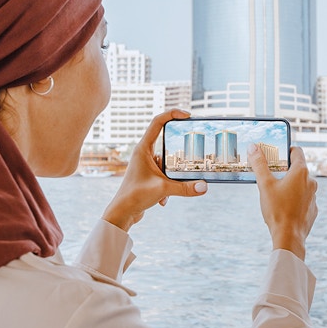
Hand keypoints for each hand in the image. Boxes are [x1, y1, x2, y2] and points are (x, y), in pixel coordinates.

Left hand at [102, 109, 207, 231]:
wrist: (122, 213)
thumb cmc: (135, 197)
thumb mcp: (163, 189)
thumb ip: (184, 187)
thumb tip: (204, 186)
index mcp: (143, 148)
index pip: (157, 122)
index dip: (172, 114)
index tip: (187, 115)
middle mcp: (144, 153)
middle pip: (166, 142)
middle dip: (178, 152)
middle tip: (192, 152)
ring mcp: (146, 164)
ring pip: (167, 161)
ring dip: (172, 175)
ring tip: (170, 188)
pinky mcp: (149, 175)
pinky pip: (165, 174)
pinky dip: (168, 186)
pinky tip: (163, 199)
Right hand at [247, 145, 317, 259]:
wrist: (289, 237)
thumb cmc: (277, 210)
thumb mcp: (264, 185)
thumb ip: (259, 164)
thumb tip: (253, 147)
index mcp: (301, 172)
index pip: (297, 151)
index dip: (286, 150)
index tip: (276, 155)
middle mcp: (311, 182)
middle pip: (298, 168)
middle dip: (284, 169)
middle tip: (270, 174)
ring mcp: (313, 196)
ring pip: (301, 184)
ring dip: (289, 184)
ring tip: (275, 192)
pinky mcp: (312, 209)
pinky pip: (303, 198)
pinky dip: (294, 198)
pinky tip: (283, 206)